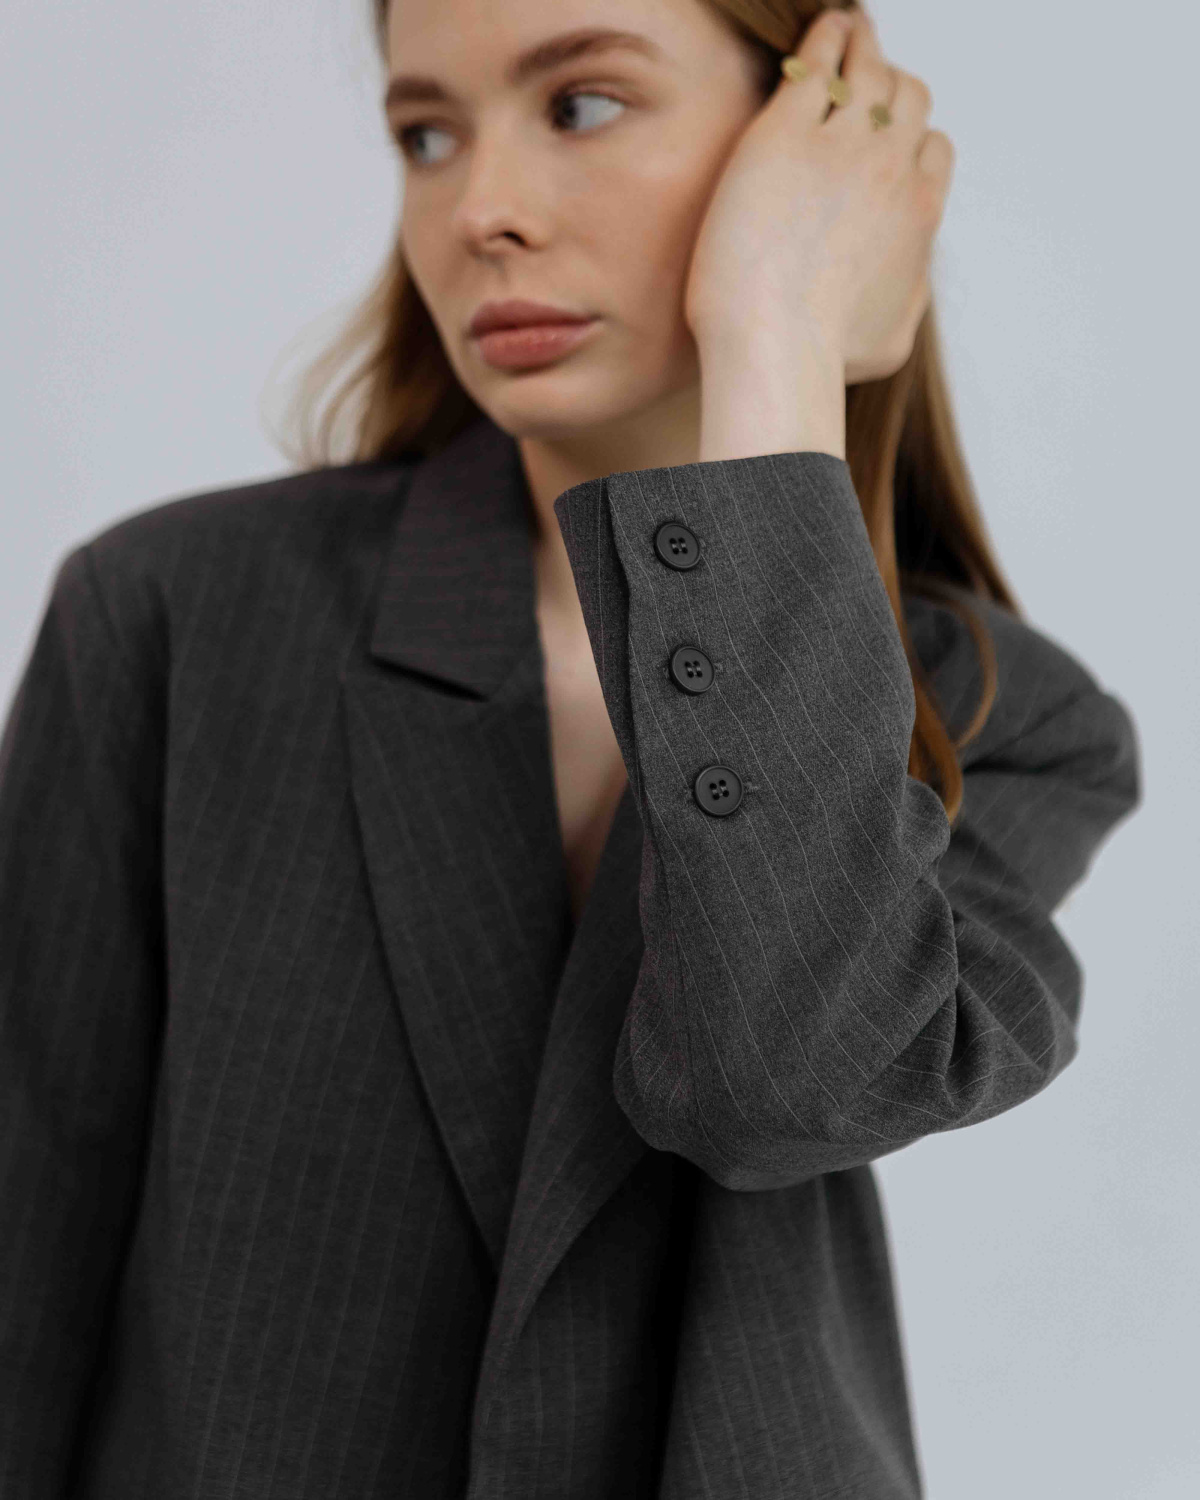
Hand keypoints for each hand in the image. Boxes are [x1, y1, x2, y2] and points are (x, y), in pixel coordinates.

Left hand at [683, 4, 954, 385]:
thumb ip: (910, 297)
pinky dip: (826, 38)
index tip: (887, 135)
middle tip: (867, 70)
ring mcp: (841, 146)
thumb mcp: (893, 339)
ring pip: (869, 70)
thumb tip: (910, 279)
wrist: (777, 349)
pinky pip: (817, 62)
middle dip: (890, 84)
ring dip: (862, 46)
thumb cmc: (826, 360)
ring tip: (847, 30)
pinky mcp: (784, 134)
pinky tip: (822, 29)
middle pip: (908, 99)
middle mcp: (891, 169)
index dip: (911, 137)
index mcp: (920, 213)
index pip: (934, 148)